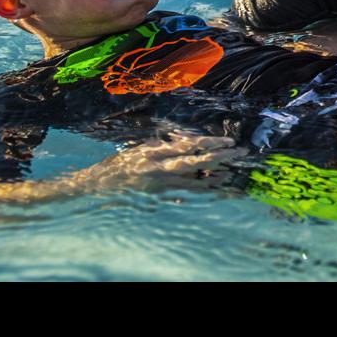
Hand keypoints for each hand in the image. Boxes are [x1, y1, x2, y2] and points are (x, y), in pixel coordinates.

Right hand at [85, 134, 247, 190]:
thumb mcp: (141, 149)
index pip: (188, 145)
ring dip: (215, 177)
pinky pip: (184, 193)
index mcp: (155, 151)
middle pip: (195, 162)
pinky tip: (214, 187)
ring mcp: (159, 184)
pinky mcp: (158, 196)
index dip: (210, 143)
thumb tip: (189, 142)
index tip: (228, 141)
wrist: (97, 183)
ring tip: (232, 174)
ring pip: (194, 180)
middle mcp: (158, 167)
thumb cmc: (121, 163)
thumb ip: (165, 146)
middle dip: (219, 158)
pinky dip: (201, 189)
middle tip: (239, 153)